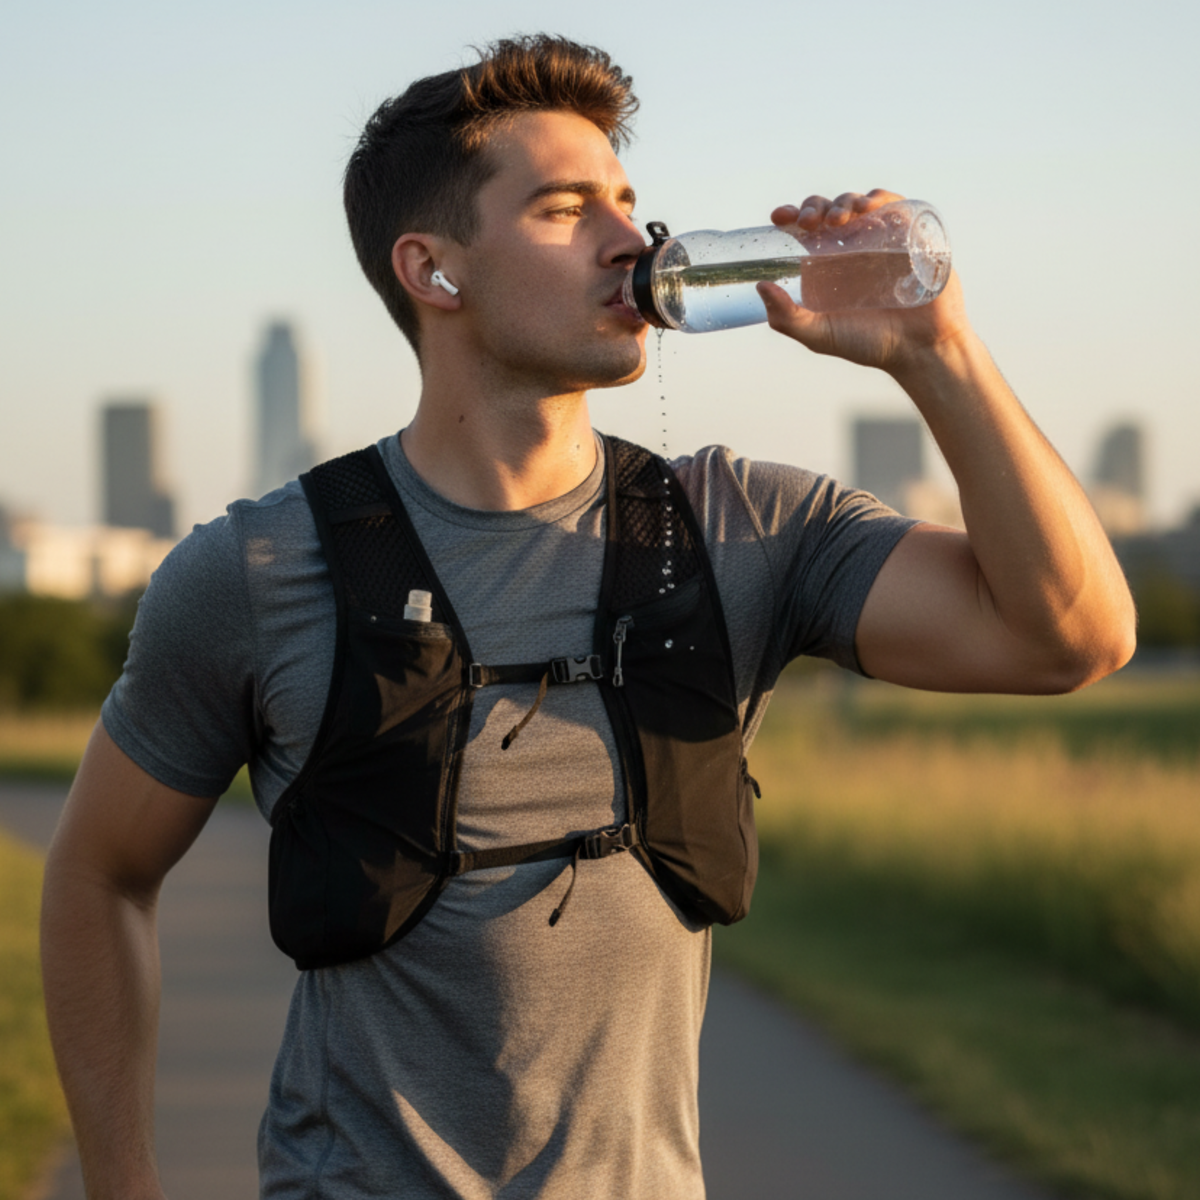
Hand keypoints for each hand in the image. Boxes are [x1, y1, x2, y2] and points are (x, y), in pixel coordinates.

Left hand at [757, 189, 969, 375]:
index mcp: (826, 265)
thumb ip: (787, 318)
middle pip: (828, 211)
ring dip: (843, 202)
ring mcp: (881, 239)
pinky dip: (879, 200)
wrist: (920, 349)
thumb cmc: (869, 345)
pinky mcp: (910, 234)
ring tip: (837, 219)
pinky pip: (894, 206)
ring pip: (858, 204)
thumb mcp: (820, 335)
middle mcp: (852, 248)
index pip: (805, 231)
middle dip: (814, 207)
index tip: (779, 217)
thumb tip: (759, 287)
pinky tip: (867, 209)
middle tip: (808, 221)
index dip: (791, 217)